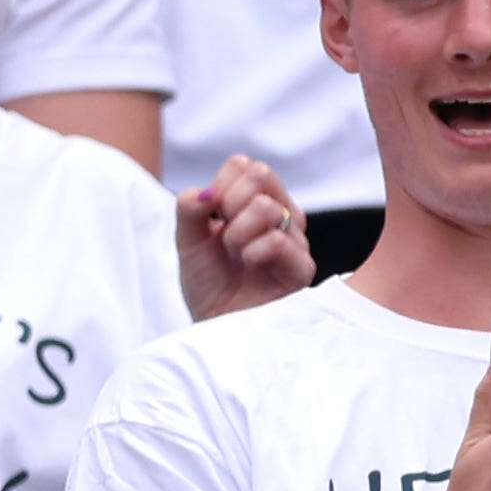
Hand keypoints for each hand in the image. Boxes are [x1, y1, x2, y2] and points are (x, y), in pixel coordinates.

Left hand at [174, 156, 312, 320]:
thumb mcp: (188, 241)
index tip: (211, 215)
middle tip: (224, 234)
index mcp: (256, 202)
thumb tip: (205, 192)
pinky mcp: (302, 267)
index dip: (220, 185)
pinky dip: (253, 251)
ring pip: (267, 206)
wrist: (216, 325)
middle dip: (230, 201)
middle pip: (261, 174)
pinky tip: (248, 264)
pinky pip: (278, 241)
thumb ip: (190, 209)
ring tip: (236, 255)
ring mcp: (295, 239)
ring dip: (237, 232)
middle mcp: (281, 214)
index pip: (244, 165)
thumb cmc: (209, 282)